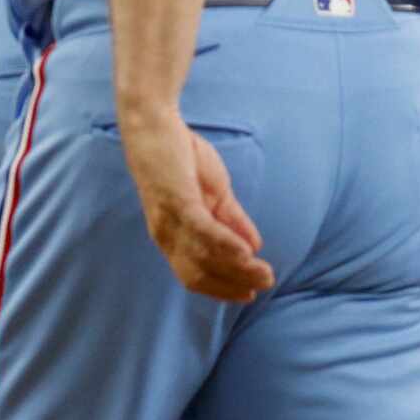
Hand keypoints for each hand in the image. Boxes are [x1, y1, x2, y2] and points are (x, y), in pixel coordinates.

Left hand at [121, 103, 271, 302]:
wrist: (154, 125)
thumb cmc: (181, 157)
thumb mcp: (214, 195)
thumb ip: (232, 221)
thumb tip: (255, 248)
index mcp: (172, 237)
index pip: (194, 276)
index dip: (221, 289)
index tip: (249, 294)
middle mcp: (166, 235)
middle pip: (199, 274)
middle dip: (235, 283)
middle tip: (265, 283)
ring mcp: (169, 219)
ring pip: (204, 257)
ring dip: (239, 268)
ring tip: (265, 272)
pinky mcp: (175, 200)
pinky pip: (202, 231)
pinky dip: (225, 245)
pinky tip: (247, 253)